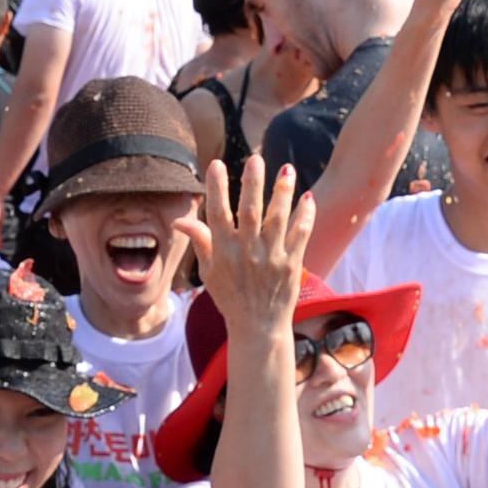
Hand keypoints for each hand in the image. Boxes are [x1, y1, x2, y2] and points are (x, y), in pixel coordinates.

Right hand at [177, 154, 313, 337]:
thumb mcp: (208, 271)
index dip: (216, 188)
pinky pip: (300, 235)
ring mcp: (271, 258)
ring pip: (277, 219)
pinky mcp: (291, 264)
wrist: (257, 328)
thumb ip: (200, 241)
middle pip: (250, 211)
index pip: (217, 214)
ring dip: (282, 193)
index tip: (217, 164)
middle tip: (255, 159)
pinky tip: (307, 198)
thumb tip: (180, 220)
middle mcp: (247, 252)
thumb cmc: (230, 297)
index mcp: (223, 252)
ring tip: (286, 170)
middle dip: (252, 183)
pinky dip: (304, 217)